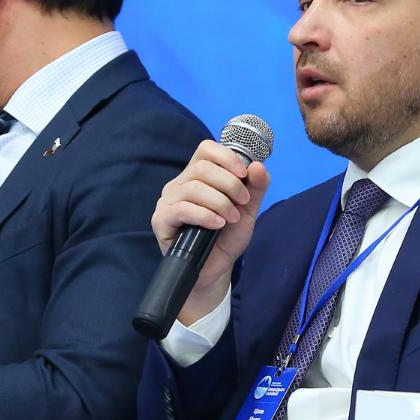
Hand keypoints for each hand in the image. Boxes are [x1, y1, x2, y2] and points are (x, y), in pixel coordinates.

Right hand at [151, 140, 271, 324]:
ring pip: (193, 187)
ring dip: (220, 202)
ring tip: (231, 218)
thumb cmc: (227, 237)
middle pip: (202, 167)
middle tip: (242, 202)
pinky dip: (205, 215)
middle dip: (229, 184)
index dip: (227, 157)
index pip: (206, 149)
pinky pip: (182, 209)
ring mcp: (168, 202)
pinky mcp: (162, 220)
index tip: (244, 174)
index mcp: (197, 175)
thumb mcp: (247, 210)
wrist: (215, 270)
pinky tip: (218, 225)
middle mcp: (179, 184)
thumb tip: (257, 165)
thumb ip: (256, 187)